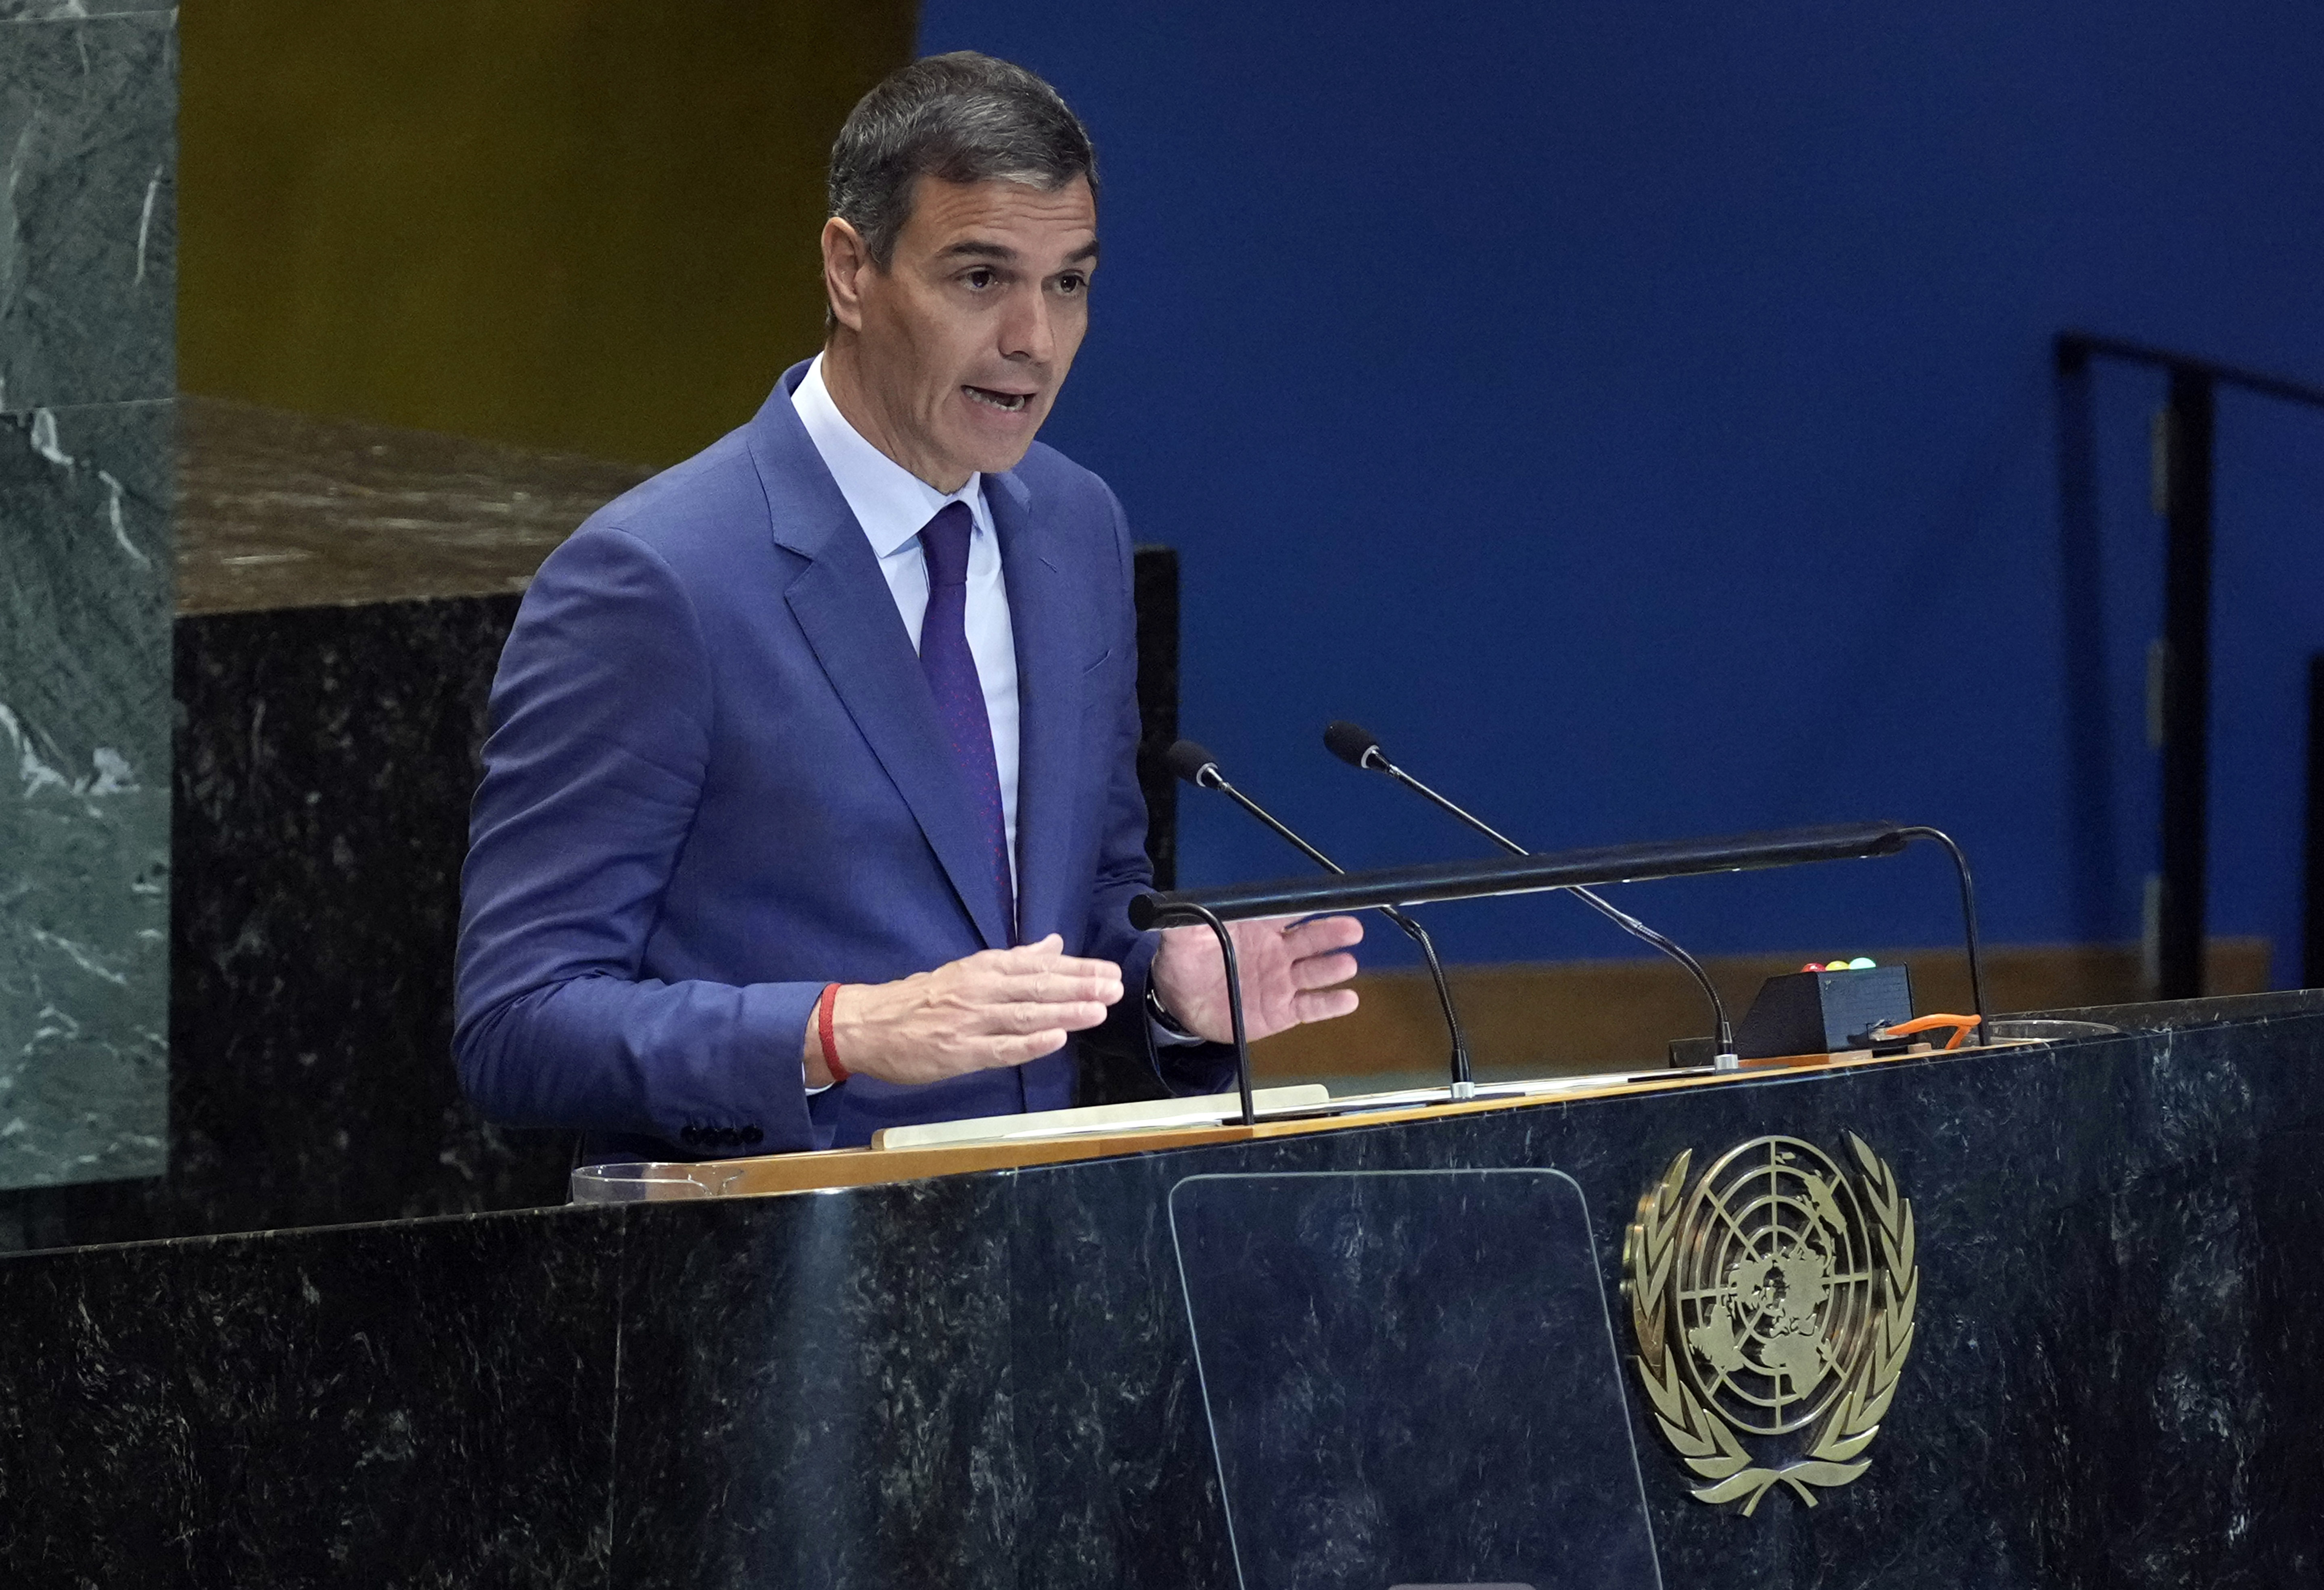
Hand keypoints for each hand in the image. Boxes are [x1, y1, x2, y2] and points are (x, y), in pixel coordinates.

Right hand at [805, 935, 1122, 1086]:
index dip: (1076, 968)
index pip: (1038, 966)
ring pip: (1024, 1015)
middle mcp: (980, 991)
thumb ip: (1014, 960)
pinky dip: (1028, 1043)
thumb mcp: (968, 969)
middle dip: (1079, 987)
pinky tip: (1055, 1039)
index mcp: (983, 969)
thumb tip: (1054, 944)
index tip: (1108, 970)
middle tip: (1115, 987)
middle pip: (1037, 987)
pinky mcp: (960, 1052)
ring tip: (1098, 1009)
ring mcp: (971, 1022)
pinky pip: (1000, 1048)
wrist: (869, 1024)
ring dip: (1064, 1011)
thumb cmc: (923, 999)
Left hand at [1149, 915, 1362, 1044]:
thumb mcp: (1179, 938)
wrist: (1180, 1004)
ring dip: (1332, 968)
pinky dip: (1330, 1004)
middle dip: (1331, 933)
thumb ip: (1183, 921)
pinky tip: (1348, 999)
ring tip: (1347, 965)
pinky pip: (1311, 1007)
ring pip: (1314, 972)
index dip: (1304, 906)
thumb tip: (1175, 905)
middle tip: (1351, 929)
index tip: (1325, 899)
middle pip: (1309, 940)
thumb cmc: (1185, 963)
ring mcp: (1282, 982)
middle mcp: (1276, 952)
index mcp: (1256, 928)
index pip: (1285, 912)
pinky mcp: (1282, 1011)